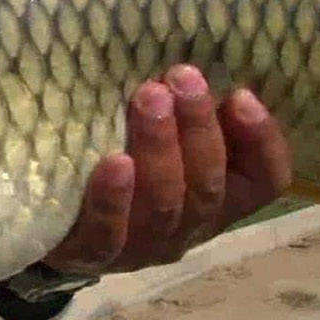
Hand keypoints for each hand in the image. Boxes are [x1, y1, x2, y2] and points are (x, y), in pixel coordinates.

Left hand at [43, 64, 292, 274]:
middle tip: (182, 78)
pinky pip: (109, 233)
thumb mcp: (162, 138)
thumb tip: (195, 63)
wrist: (55, 225)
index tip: (242, 95)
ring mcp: (142, 247)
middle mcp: (187, 227)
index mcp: (217, 200)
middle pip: (208, 187)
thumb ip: (184, 114)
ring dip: (160, 148)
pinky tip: (114, 162)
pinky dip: (113, 198)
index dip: (262, 143)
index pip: (263, 182)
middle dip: (198, 128)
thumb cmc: (118, 162)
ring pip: (164, 204)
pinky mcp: (93, 255)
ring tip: (148, 97)